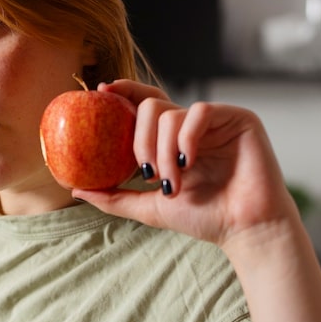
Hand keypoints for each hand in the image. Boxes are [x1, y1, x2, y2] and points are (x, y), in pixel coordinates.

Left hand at [72, 81, 299, 251]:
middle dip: (140, 141)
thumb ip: (115, 197)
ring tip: (173, 183)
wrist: (244, 230)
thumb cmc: (205, 218)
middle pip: (150, 106)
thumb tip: (76, 189)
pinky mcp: (238, 119)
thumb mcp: (150, 208)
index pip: (144, 104)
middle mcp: (193, 125)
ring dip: (164, 152)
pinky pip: (199, 112)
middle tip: (147, 173)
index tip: (102, 91)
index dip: (124, 91)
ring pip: (171, 113)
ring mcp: (216, 120)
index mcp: (173, 138)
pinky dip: (186, 138)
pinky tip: (189, 162)